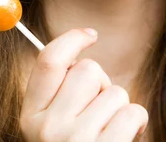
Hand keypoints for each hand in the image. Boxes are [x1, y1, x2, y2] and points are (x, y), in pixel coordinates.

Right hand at [19, 28, 148, 140]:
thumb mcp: (52, 128)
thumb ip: (58, 92)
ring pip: (115, 91)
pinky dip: (136, 123)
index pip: (48, 61)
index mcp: (30, 117)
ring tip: (109, 132)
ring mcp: (76, 141)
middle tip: (98, 111)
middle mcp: (47, 128)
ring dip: (120, 108)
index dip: (71, 39)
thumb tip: (81, 42)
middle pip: (87, 70)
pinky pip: (132, 112)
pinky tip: (124, 139)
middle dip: (101, 84)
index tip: (91, 35)